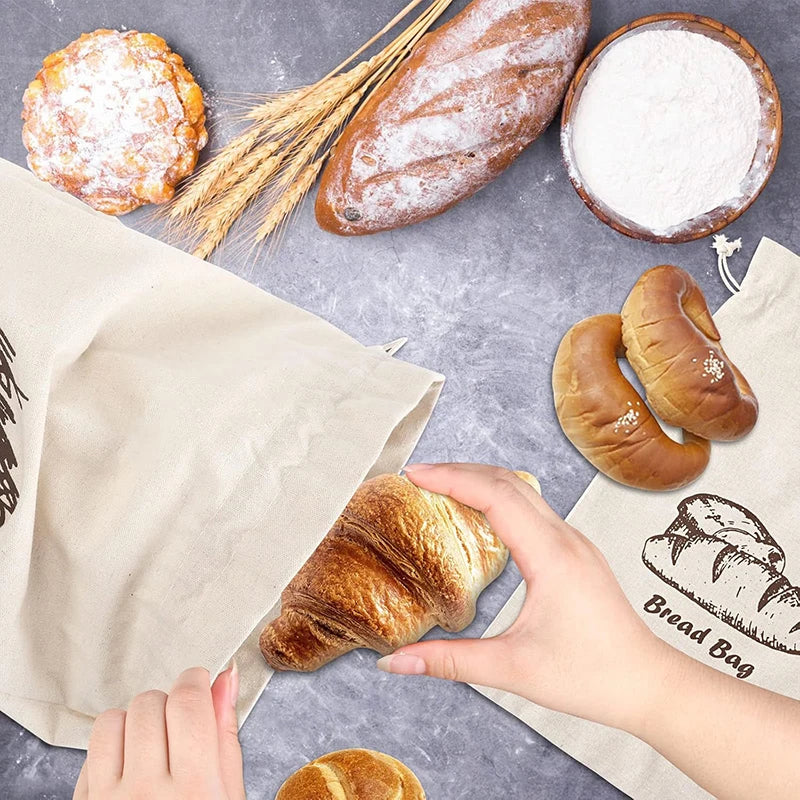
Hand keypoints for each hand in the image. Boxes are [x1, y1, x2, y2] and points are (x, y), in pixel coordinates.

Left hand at [73, 664, 245, 799]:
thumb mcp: (228, 795)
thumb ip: (225, 734)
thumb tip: (225, 679)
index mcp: (196, 788)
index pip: (187, 702)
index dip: (195, 680)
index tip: (199, 681)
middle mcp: (148, 793)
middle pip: (150, 704)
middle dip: (169, 703)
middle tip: (181, 725)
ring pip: (114, 719)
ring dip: (136, 720)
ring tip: (153, 742)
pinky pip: (91, 750)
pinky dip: (113, 746)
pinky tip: (132, 765)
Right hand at [376, 463, 670, 731]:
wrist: (649, 683)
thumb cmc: (593, 676)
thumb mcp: (513, 670)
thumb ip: (451, 662)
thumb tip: (397, 662)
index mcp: (551, 555)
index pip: (495, 495)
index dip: (451, 478)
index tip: (415, 475)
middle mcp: (565, 538)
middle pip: (507, 481)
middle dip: (460, 471)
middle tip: (419, 476)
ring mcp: (574, 542)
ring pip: (523, 490)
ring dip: (481, 481)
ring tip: (442, 487)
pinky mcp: (576, 553)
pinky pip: (534, 509)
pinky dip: (500, 499)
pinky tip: (482, 515)